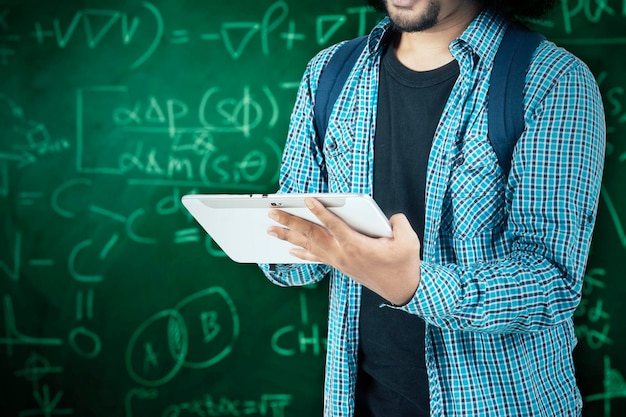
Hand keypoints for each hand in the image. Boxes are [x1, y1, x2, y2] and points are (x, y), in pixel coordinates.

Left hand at [267, 197, 421, 304]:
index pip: (333, 224)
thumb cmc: (404, 264)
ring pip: (309, 246)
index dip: (319, 210)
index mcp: (356, 245)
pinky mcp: (340, 266)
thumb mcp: (408, 240)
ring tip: (271, 229)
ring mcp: (338, 261)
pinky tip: (289, 249)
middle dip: (290, 222)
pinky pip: (315, 258)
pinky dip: (301, 252)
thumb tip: (388, 216)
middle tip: (271, 212)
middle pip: (312, 234)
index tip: (306, 199)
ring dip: (288, 236)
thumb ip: (398, 222)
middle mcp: (342, 253)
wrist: (402, 289)